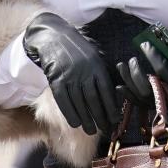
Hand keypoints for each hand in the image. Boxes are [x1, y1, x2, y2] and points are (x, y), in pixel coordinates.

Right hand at [23, 13, 119, 134]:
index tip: (115, 120)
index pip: (106, 91)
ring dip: (86, 119)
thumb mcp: (93, 56)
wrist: (52, 37)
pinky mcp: (56, 80)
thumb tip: (111, 96)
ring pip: (79, 103)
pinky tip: (75, 123)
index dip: (111, 107)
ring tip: (90, 130)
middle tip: (104, 130)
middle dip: (100, 117)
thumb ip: (101, 74)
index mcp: (97, 65)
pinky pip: (64, 101)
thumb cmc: (76, 50)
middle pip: (94, 100)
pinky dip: (70, 114)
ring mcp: (69, 76)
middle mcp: (84, 72)